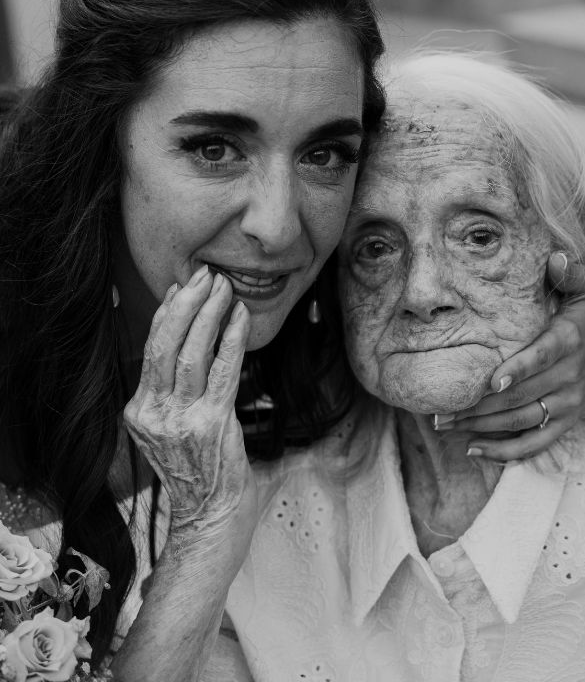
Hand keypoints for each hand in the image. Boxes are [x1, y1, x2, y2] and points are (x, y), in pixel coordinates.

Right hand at [122, 266, 253, 536]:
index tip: (184, 285)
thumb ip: (173, 391)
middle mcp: (152, 414)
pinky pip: (223, 372)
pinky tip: (241, 317)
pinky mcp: (211, 424)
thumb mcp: (172, 427)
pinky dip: (232, 340)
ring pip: (190, 354)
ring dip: (209, 315)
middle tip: (205, 275)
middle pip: (163, 344)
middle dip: (186, 304)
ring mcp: (179, 420)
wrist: (211, 514)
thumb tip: (189, 339)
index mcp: (138, 411)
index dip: (167, 313)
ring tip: (224, 288)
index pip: (149, 349)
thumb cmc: (200, 468)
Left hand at [439, 253, 584, 461]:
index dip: (519, 370)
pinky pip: (536, 443)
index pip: (543, 357)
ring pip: (522, 421)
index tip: (492, 381)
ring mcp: (569, 404)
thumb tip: (556, 259)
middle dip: (480, 405)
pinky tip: (473, 449)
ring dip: (482, 427)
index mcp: (569, 341)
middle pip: (522, 395)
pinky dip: (506, 452)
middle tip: (441, 410)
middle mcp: (571, 377)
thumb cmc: (584, 314)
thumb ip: (571, 273)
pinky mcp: (566, 422)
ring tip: (446, 426)